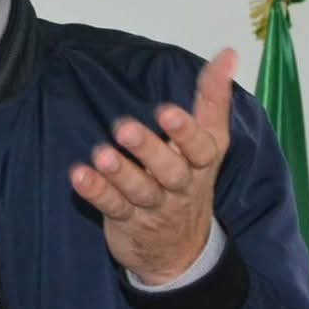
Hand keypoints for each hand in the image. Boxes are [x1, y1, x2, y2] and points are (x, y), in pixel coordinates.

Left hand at [69, 48, 236, 285]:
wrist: (181, 254)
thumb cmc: (190, 181)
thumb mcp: (209, 143)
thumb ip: (213, 98)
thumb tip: (229, 53)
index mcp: (201, 163)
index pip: (200, 148)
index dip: (185, 131)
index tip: (167, 111)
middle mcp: (181, 186)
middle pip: (169, 170)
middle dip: (149, 150)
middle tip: (124, 129)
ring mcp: (154, 207)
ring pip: (139, 190)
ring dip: (119, 173)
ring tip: (101, 154)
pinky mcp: (127, 222)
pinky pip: (112, 206)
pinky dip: (96, 192)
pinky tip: (79, 176)